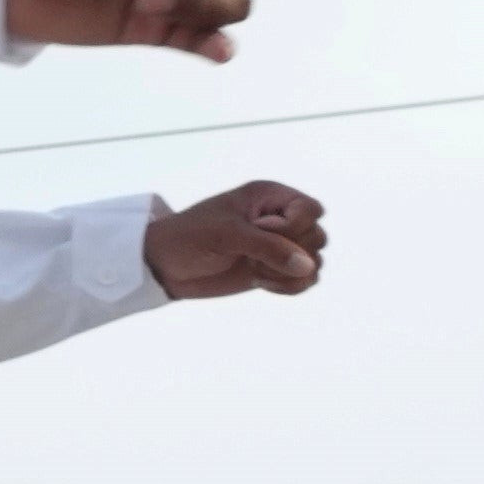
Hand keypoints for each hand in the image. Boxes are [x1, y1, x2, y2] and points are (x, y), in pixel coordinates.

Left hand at [141, 182, 330, 302]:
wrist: (166, 266)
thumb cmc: (190, 237)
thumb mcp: (227, 235)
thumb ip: (269, 248)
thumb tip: (309, 266)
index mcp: (269, 196)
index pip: (311, 210)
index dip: (294, 226)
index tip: (260, 230)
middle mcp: (280, 218)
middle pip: (318, 236)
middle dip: (289, 252)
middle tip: (252, 254)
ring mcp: (279, 246)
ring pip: (315, 261)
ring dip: (288, 273)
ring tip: (255, 271)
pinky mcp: (275, 270)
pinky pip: (305, 280)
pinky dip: (290, 287)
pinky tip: (261, 283)